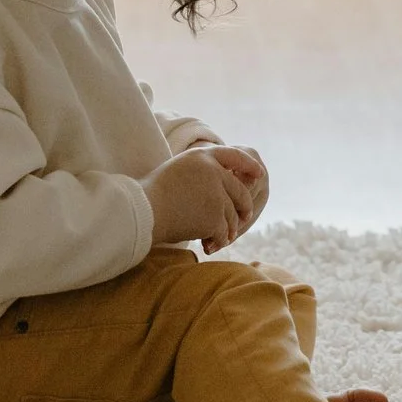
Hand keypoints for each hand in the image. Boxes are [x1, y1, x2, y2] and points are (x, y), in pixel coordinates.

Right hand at [143, 146, 258, 251]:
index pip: (233, 155)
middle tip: (244, 218)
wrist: (142, 212)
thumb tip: (224, 186)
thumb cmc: (152, 195)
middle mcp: (213, 171)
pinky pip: (224, 231)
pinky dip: (219, 240)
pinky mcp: (215, 216)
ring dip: (228, 229)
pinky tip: (210, 246)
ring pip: (232, 215)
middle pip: (240, 191)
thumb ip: (202, 173)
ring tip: (219, 238)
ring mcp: (216, 194)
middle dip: (244, 207)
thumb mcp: (178, 171)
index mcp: (202, 156)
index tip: (259, 174)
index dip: (248, 164)